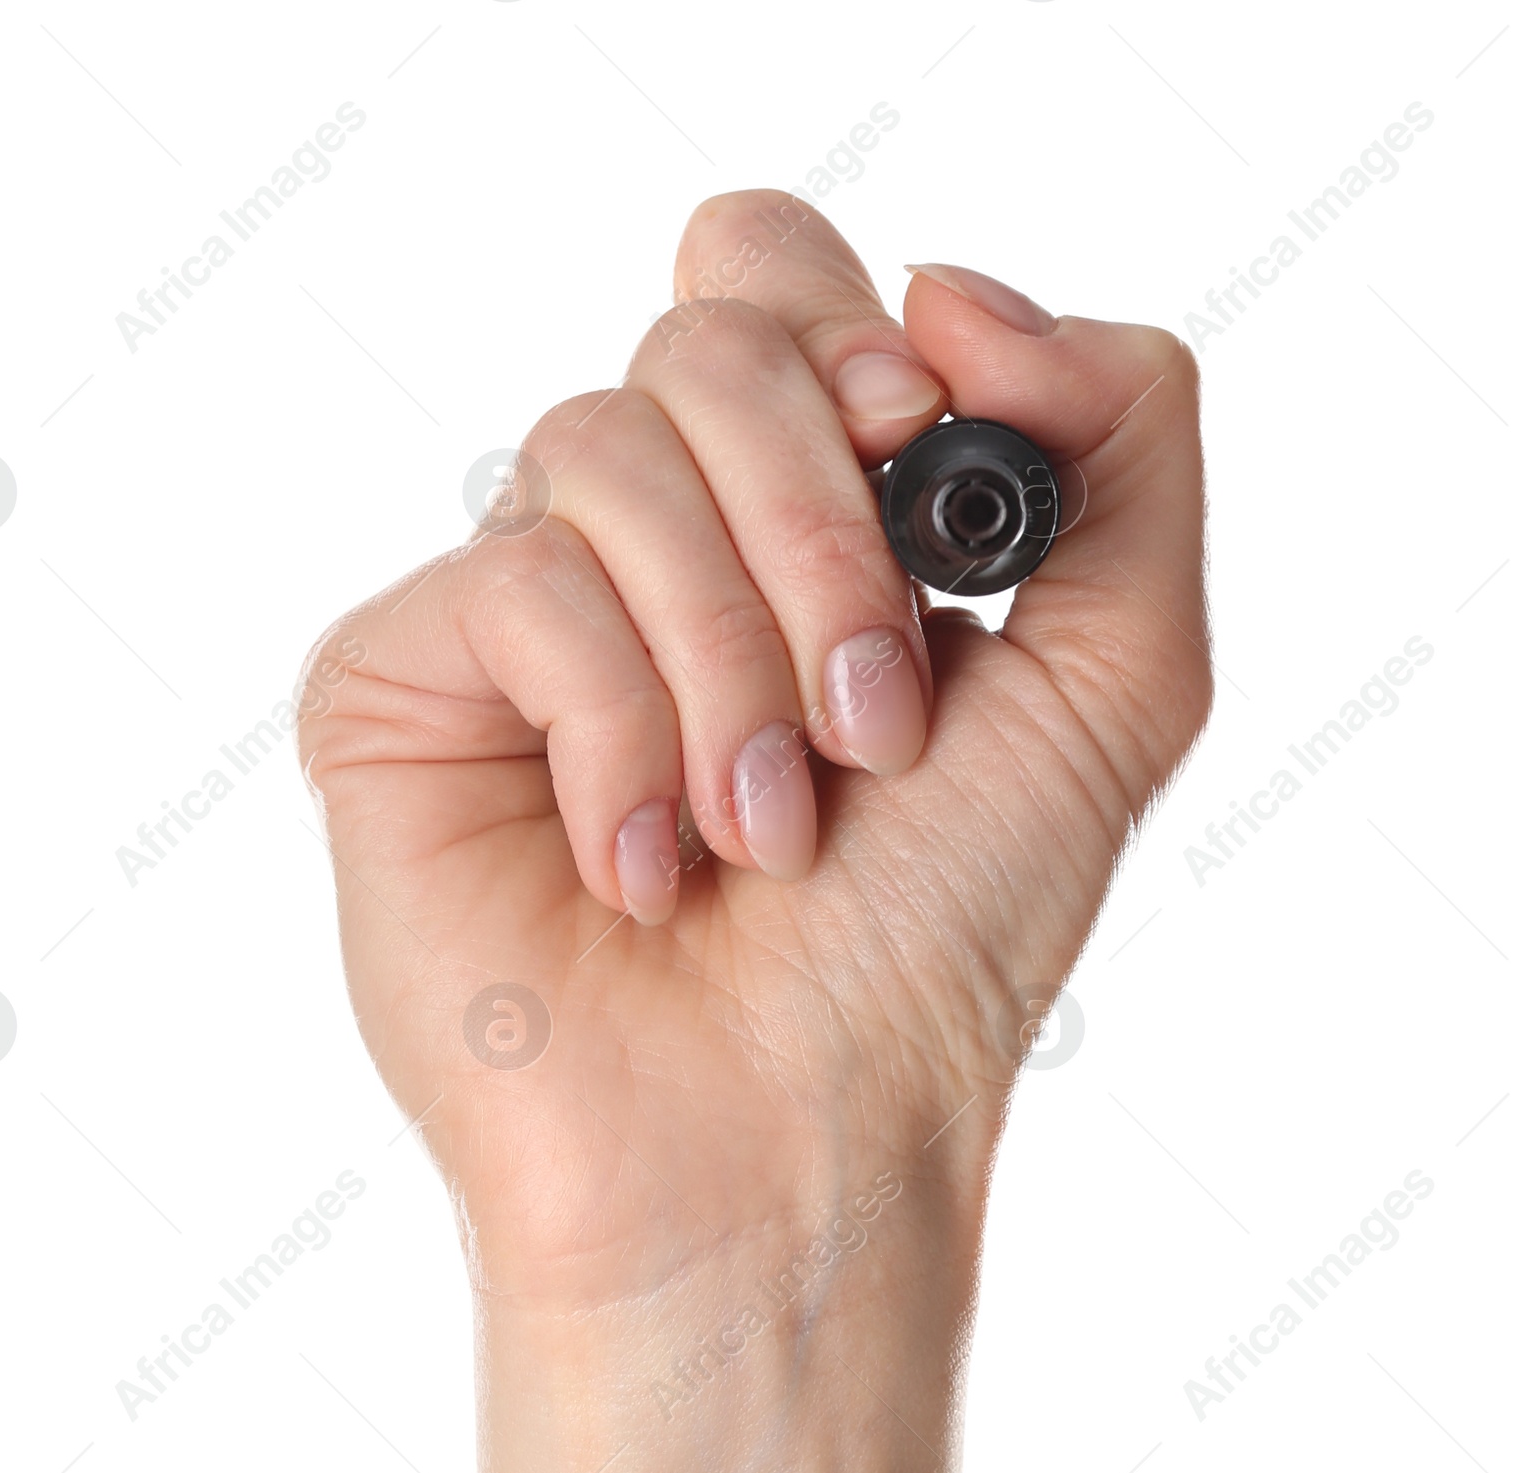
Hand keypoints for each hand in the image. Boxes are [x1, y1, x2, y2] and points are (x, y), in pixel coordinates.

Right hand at [298, 192, 1208, 1310]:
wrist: (800, 1145)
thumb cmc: (939, 948)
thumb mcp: (1120, 675)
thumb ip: (1123, 435)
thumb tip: (944, 290)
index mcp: (790, 515)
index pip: (775, 277)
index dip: (852, 345)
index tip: (922, 475)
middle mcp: (647, 546)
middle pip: (706, 337)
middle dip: (825, 538)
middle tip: (872, 732)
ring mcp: (518, 613)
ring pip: (604, 448)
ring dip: (734, 662)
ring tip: (766, 836)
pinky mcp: (400, 688)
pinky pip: (513, 583)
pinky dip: (618, 733)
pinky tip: (642, 875)